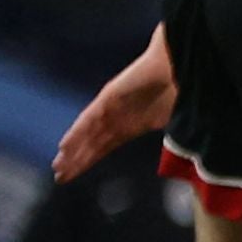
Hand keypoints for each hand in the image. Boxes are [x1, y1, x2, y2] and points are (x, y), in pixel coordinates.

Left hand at [52, 42, 176, 181]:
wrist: (178, 63)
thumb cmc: (179, 87)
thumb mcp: (172, 120)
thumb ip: (170, 137)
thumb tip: (183, 151)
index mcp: (129, 125)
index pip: (104, 146)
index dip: (89, 161)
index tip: (74, 175)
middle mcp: (116, 118)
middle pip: (91, 144)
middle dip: (76, 161)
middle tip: (59, 177)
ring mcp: (110, 107)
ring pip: (86, 134)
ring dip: (72, 151)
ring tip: (58, 167)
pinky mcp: (109, 97)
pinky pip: (89, 118)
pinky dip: (77, 133)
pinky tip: (64, 146)